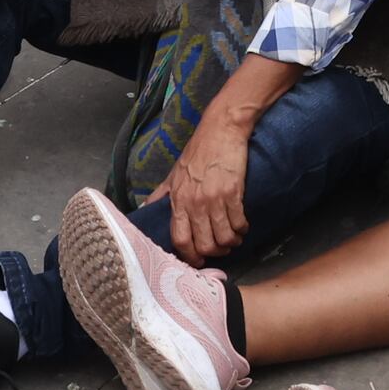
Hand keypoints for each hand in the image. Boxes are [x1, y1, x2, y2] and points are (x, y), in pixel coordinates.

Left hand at [161, 108, 257, 261]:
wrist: (221, 129)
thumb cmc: (198, 151)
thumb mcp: (173, 174)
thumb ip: (161, 195)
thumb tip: (146, 209)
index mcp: (178, 200)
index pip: (179, 239)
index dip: (189, 256)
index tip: (197, 260)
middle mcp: (195, 203)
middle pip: (204, 245)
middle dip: (214, 252)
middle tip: (219, 248)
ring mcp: (214, 198)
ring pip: (224, 238)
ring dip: (231, 242)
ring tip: (233, 238)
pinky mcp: (233, 193)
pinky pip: (239, 223)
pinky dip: (242, 229)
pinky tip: (242, 225)